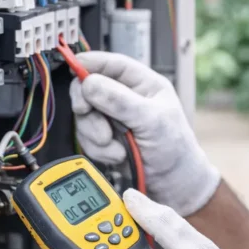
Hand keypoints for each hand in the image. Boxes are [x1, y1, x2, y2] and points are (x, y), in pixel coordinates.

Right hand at [69, 51, 219, 216]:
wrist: (173, 185)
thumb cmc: (175, 150)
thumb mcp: (152, 120)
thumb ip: (120, 101)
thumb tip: (90, 84)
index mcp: (143, 84)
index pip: (111, 63)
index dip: (90, 63)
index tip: (73, 68)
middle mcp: (125, 98)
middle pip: (89, 88)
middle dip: (89, 108)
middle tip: (93, 117)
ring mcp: (113, 119)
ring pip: (84, 116)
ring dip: (96, 135)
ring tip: (117, 147)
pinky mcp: (105, 138)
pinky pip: (86, 138)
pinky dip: (99, 149)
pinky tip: (117, 155)